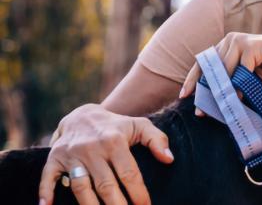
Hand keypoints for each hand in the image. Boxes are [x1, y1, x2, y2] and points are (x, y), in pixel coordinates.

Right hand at [39, 104, 173, 204]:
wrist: (83, 115)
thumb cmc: (116, 126)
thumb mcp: (139, 125)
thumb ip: (157, 140)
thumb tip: (169, 159)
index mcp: (115, 141)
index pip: (129, 173)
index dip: (138, 193)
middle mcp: (93, 148)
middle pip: (106, 185)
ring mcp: (72, 154)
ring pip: (81, 187)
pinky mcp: (54, 158)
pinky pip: (48, 177)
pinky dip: (45, 193)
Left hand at [180, 32, 261, 109]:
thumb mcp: (244, 77)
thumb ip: (228, 83)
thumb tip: (208, 103)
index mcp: (224, 45)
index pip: (203, 62)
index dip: (193, 79)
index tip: (184, 95)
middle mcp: (229, 40)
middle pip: (210, 67)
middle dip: (205, 90)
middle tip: (200, 110)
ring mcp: (240, 41)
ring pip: (224, 69)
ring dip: (222, 90)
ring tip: (219, 108)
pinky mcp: (252, 46)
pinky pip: (241, 69)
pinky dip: (239, 85)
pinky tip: (238, 98)